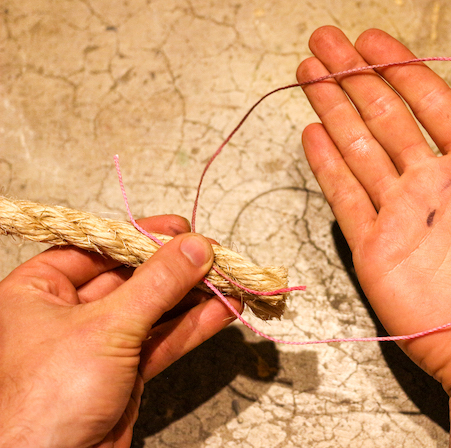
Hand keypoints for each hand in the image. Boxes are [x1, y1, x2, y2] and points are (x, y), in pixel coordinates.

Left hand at [0, 216, 240, 447]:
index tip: (181, 229)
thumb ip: (157, 284)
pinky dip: (194, 326)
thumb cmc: (46, 401)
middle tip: (214, 256)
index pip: (97, 248)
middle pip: (132, 277)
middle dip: (177, 269)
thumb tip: (193, 247)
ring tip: (229, 282)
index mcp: (39, 291)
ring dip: (194, 297)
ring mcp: (99, 343)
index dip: (140, 236)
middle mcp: (68, 313)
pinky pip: (163, 339)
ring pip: (154, 309)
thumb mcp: (107, 327)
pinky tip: (221, 311)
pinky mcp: (125, 371)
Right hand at [298, 26, 450, 444]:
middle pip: (385, 117)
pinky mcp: (374, 249)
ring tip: (310, 71)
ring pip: (358, 148)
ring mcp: (400, 216)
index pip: (432, 105)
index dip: (403, 70)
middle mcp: (433, 186)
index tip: (374, 41)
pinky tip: (313, 133)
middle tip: (326, 40)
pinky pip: (345, 197)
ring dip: (332, 107)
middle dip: (354, 75)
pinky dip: (327, 164)